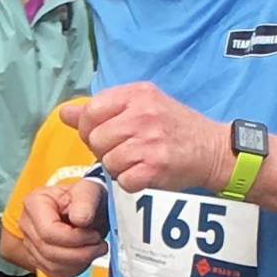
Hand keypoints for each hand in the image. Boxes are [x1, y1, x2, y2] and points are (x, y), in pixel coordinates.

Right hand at [19, 180, 107, 276]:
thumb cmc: (85, 198)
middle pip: (49, 251)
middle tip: (99, 244)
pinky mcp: (38, 258)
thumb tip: (80, 219)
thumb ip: (86, 201)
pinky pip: (54, 272)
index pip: (49, 231)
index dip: (75, 239)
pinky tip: (84, 257)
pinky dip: (74, 269)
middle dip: (80, 253)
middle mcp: (27, 224)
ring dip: (79, 262)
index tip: (94, 235)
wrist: (85, 209)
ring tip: (94, 249)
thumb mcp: (90, 191)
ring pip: (52, 265)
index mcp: (34, 203)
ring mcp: (30, 243)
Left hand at [60, 83, 231, 193]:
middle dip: (105, 150)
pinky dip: (131, 182)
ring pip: (108, 162)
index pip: (91, 111)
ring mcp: (150, 142)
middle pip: (96, 139)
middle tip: (125, 150)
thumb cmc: (173, 128)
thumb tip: (64, 113)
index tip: (103, 135)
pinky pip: (123, 181)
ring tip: (137, 161)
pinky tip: (145, 173)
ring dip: (119, 168)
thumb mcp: (140, 107)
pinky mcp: (156, 167)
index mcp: (138, 94)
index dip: (89, 128)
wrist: (212, 149)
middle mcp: (143, 114)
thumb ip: (101, 110)